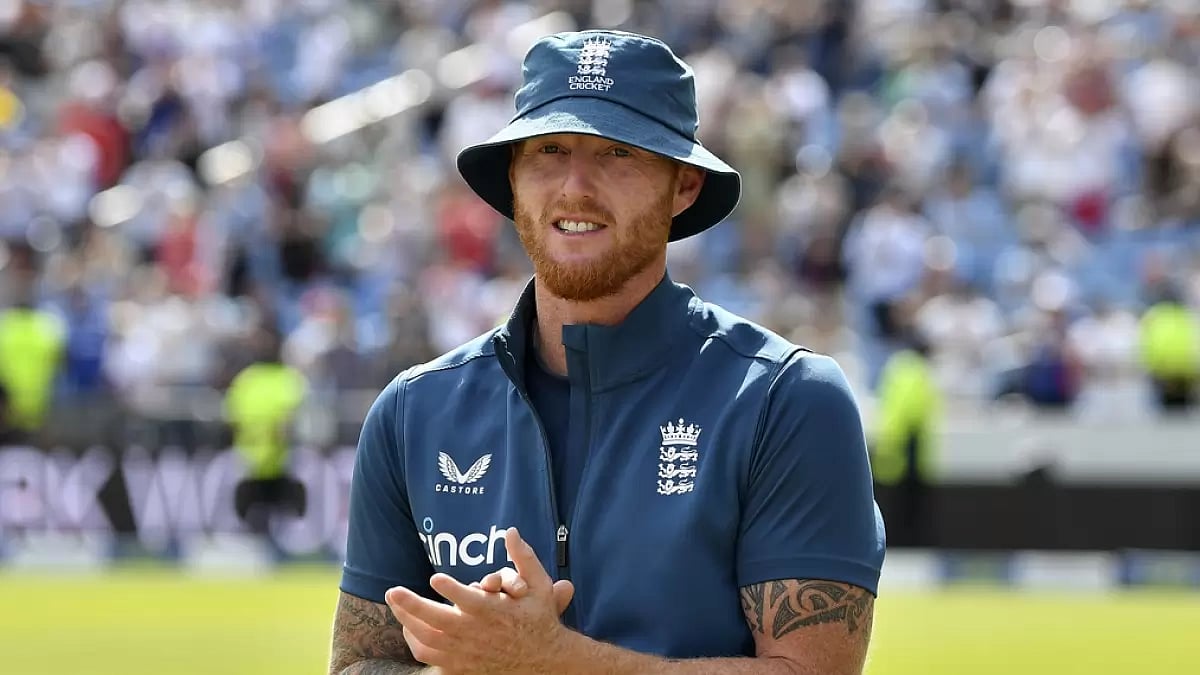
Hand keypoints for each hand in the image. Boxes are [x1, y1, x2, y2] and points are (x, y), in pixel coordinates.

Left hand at [385, 527, 573, 674]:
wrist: (541, 660)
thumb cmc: (538, 618)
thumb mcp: (540, 586)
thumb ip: (524, 558)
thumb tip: (511, 531)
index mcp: (494, 612)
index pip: (469, 601)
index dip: (451, 590)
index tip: (435, 577)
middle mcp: (476, 633)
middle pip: (438, 621)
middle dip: (412, 606)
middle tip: (393, 592)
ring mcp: (466, 651)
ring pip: (428, 639)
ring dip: (408, 622)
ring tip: (396, 604)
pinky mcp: (460, 665)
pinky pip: (429, 656)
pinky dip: (415, 642)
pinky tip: (409, 627)